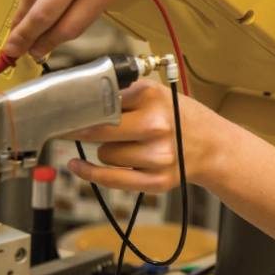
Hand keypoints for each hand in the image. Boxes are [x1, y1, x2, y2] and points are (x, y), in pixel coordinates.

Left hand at [66, 79, 215, 195]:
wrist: (211, 145)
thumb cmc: (178, 117)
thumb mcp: (155, 94)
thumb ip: (121, 94)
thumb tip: (78, 97)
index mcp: (153, 97)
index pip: (103, 101)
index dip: (79, 107)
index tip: (63, 111)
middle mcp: (157, 125)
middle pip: (100, 130)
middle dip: (82, 129)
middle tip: (67, 127)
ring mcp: (157, 155)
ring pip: (104, 155)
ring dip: (106, 150)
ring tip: (126, 143)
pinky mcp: (156, 181)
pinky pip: (111, 179)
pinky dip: (90, 173)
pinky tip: (79, 165)